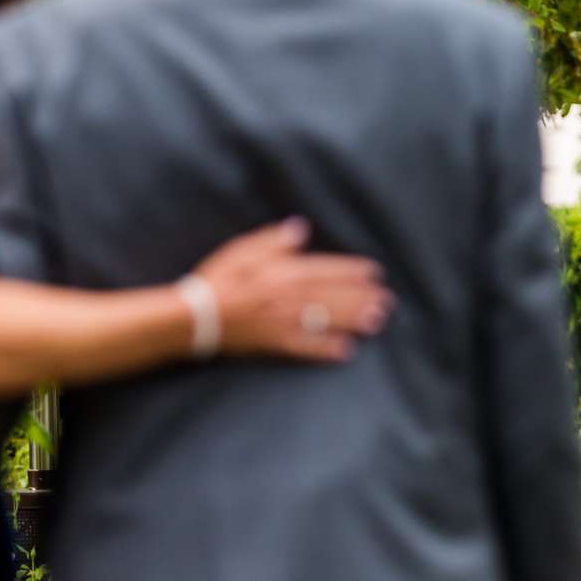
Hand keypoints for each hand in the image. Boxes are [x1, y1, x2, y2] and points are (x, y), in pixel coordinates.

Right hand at [191, 218, 393, 361]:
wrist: (195, 316)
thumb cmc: (217, 278)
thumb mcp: (242, 249)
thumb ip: (273, 241)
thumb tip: (299, 229)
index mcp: (283, 273)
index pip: (326, 271)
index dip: (351, 272)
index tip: (373, 273)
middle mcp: (289, 299)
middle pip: (333, 297)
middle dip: (362, 297)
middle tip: (386, 300)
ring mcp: (284, 323)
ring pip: (326, 320)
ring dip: (354, 320)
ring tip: (377, 320)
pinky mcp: (275, 344)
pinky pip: (307, 348)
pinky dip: (327, 350)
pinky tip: (346, 351)